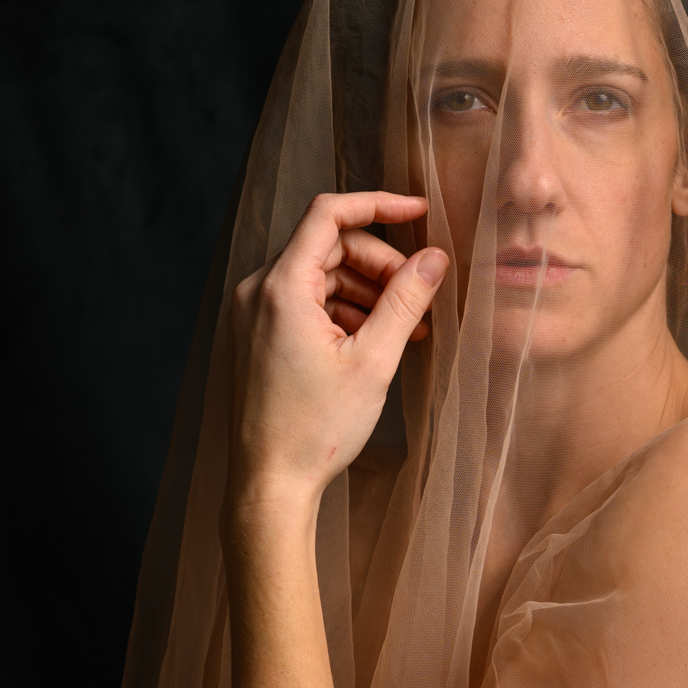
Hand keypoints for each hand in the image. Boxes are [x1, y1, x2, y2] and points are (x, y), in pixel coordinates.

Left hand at [227, 190, 448, 505]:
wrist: (270, 483)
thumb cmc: (316, 428)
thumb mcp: (373, 361)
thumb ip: (405, 301)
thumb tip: (435, 259)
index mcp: (281, 287)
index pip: (329, 214)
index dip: (378, 204)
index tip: (419, 212)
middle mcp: (258, 291)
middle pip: (329, 247)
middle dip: (380, 265)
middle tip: (418, 297)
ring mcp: (253, 315)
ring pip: (320, 278)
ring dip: (366, 293)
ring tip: (405, 329)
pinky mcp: (257, 337)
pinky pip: (305, 305)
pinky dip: (343, 314)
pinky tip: (374, 343)